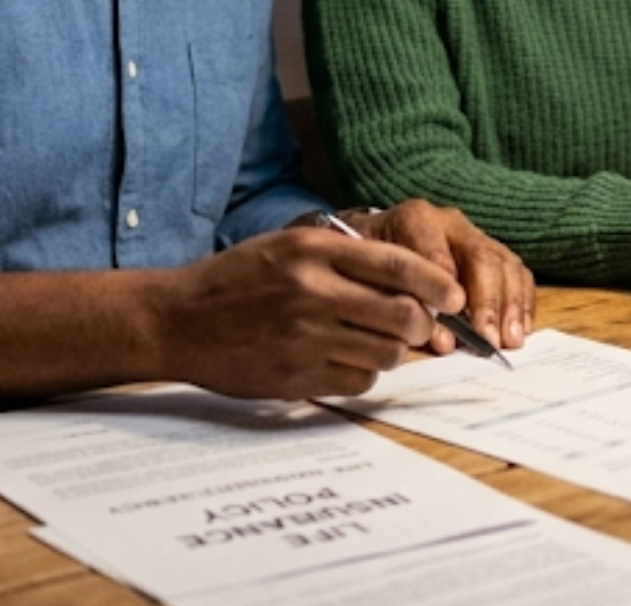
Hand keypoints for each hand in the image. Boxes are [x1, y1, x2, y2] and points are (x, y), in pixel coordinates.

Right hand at [156, 227, 460, 398]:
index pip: (398, 266)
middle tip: (419, 325)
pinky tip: (343, 361)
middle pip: (402, 315)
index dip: (437, 283)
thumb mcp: (284, 246)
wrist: (176, 320)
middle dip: (422, 323)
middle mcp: (311, 292)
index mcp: (312, 251)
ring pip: (386, 354)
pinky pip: (358, 382)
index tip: (453, 295)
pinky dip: (362, 374)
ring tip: (373, 342)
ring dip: (391, 351)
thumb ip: (342, 256)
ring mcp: (304, 338)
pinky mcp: (295, 377)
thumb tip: (410, 278)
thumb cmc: (234, 280)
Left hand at [351, 200, 536, 352]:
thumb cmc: (367, 264)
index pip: (435, 248)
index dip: (445, 279)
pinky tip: (520, 330)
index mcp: (415, 219)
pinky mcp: (493, 254)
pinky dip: (522, 303)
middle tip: (488, 338)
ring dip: (510, 306)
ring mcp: (475, 237)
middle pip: (480, 256)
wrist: (374, 242)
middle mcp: (450, 222)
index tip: (454, 312)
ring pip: (505, 264)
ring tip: (509, 341)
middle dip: (487, 301)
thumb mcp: (367, 277)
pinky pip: (518, 274)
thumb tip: (444, 340)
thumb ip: (399, 303)